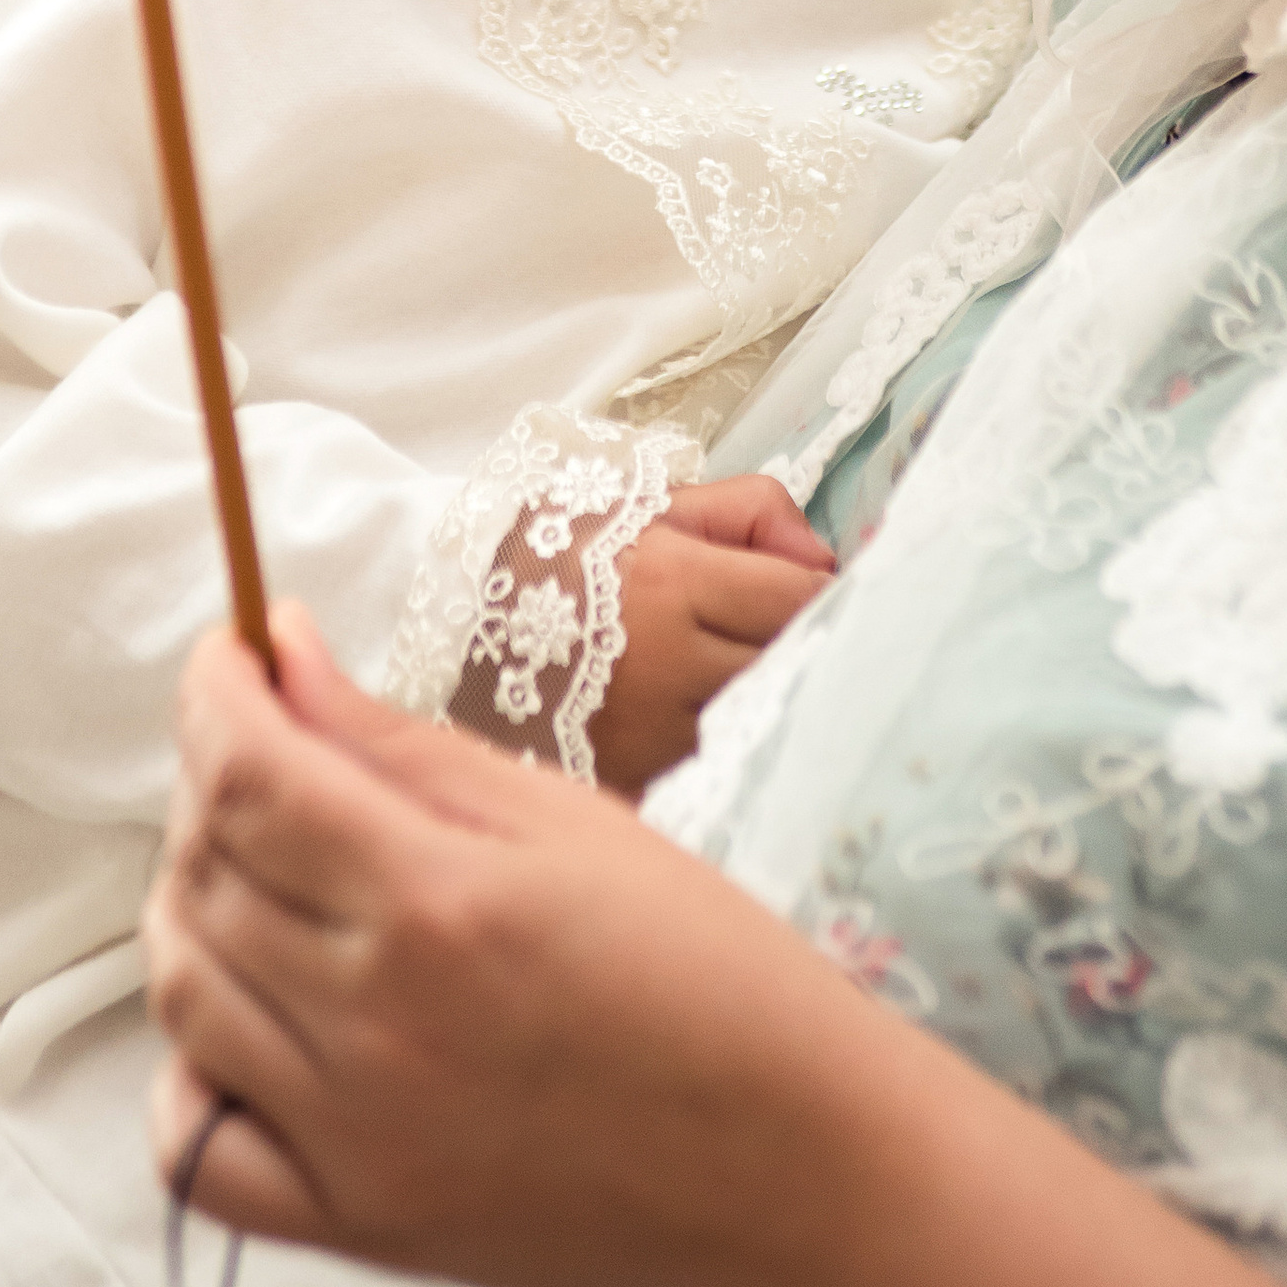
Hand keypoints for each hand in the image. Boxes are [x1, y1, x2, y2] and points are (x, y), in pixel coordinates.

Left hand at [144, 607, 874, 1286]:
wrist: (781, 1155)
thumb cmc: (700, 963)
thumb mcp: (561, 815)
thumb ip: (396, 739)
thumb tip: (279, 652)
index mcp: (438, 902)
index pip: (248, 777)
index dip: (213, 696)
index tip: (226, 652)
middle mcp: (374, 1025)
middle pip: (205, 876)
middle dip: (209, 783)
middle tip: (265, 747)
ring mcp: (352, 1140)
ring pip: (184, 997)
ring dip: (190, 907)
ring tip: (254, 866)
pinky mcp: (354, 1225)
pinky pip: (197, 1156)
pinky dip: (188, 1079)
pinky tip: (242, 1024)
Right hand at [591, 472, 835, 798]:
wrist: (463, 617)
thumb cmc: (571, 551)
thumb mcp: (655, 504)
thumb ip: (751, 510)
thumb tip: (823, 556)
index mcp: (671, 582)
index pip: (796, 597)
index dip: (817, 592)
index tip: (807, 591)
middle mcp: (664, 664)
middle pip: (786, 663)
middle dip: (799, 645)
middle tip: (785, 633)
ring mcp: (647, 734)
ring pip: (755, 720)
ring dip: (764, 697)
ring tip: (741, 672)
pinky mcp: (631, 782)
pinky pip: (711, 766)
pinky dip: (722, 743)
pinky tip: (706, 719)